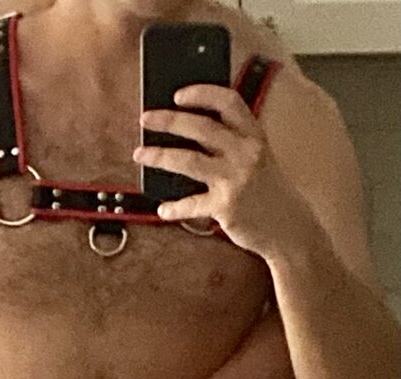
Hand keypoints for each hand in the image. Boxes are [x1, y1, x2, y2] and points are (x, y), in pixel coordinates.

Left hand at [135, 82, 300, 254]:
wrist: (292, 231)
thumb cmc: (272, 195)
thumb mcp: (261, 161)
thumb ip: (236, 145)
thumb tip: (193, 134)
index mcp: (255, 137)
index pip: (229, 102)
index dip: (202, 93)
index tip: (178, 94)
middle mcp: (246, 154)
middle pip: (200, 126)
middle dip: (168, 120)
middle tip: (146, 119)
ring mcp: (235, 180)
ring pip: (187, 160)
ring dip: (159, 156)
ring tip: (140, 155)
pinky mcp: (226, 207)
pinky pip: (191, 204)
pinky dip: (174, 208)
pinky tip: (163, 209)